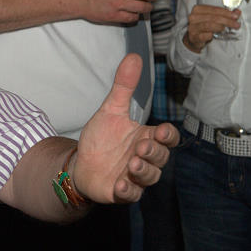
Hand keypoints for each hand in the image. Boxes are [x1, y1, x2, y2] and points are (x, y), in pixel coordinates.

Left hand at [73, 54, 178, 203]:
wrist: (82, 163)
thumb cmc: (102, 138)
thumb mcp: (111, 110)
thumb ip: (123, 87)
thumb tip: (134, 56)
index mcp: (146, 137)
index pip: (168, 138)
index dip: (168, 136)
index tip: (160, 130)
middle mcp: (145, 158)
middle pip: (161, 157)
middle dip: (154, 152)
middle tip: (140, 146)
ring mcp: (135, 176)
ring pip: (150, 177)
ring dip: (144, 171)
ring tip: (132, 163)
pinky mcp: (122, 191)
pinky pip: (132, 195)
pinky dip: (129, 190)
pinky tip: (121, 184)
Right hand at [183, 3, 238, 52]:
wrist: (194, 38)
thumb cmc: (205, 26)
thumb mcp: (214, 17)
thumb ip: (225, 14)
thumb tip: (237, 12)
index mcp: (198, 9)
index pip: (214, 9)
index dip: (226, 12)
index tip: (235, 16)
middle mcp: (193, 17)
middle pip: (213, 17)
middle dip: (227, 20)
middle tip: (236, 24)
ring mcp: (193, 27)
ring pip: (209, 25)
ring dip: (221, 27)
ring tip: (228, 29)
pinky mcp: (193, 37)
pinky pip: (204, 35)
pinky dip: (211, 35)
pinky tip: (215, 35)